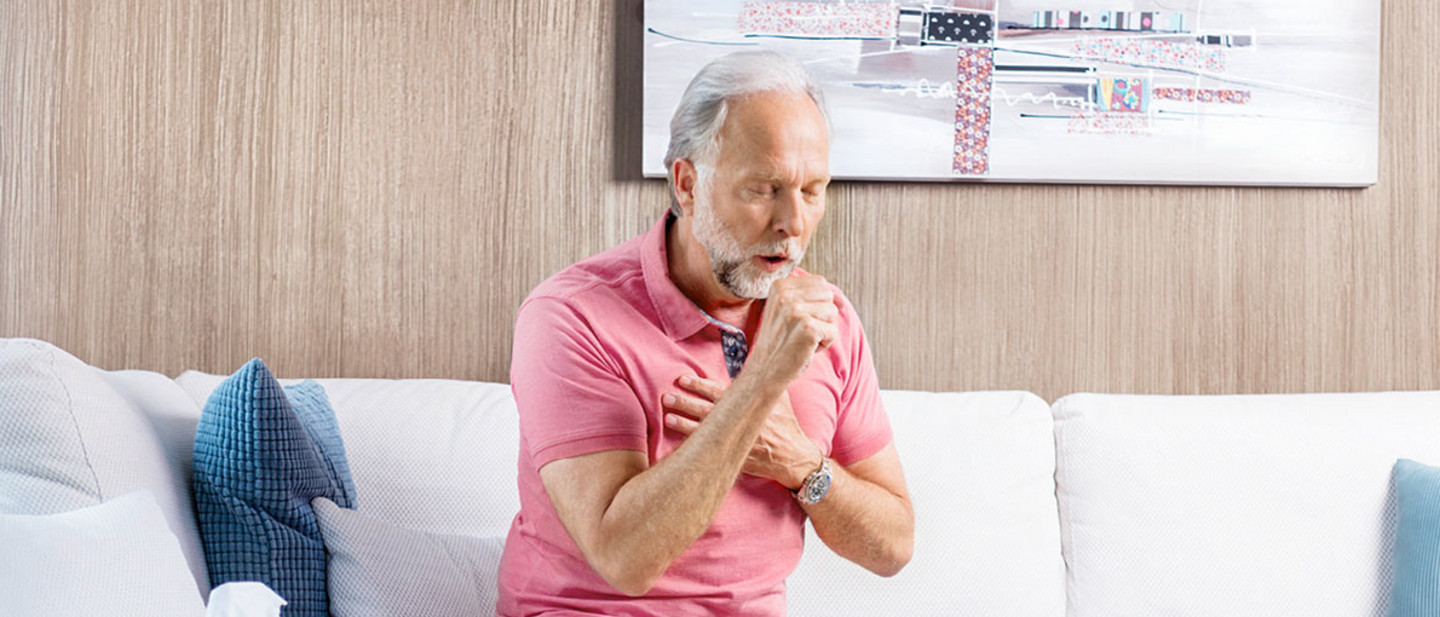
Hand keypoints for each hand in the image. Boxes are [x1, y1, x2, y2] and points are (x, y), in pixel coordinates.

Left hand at [662, 374, 823, 490]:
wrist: (795, 457)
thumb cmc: (787, 423)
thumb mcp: (779, 396)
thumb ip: (765, 379)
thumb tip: (758, 358)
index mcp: (749, 404)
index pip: (718, 392)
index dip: (699, 385)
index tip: (682, 379)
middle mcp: (740, 422)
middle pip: (707, 410)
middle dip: (685, 403)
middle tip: (667, 397)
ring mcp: (737, 442)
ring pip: (704, 431)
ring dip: (684, 424)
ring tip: (668, 417)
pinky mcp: (735, 459)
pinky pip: (710, 452)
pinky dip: (694, 448)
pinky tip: (680, 445)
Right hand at [747, 275, 840, 384]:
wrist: (765, 370)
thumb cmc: (780, 341)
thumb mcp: (786, 309)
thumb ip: (810, 296)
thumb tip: (841, 300)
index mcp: (780, 286)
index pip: (819, 282)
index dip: (820, 302)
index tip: (804, 318)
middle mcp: (785, 295)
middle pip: (828, 295)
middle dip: (822, 315)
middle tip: (801, 330)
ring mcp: (796, 311)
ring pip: (832, 312)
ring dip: (823, 329)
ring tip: (803, 339)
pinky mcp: (808, 329)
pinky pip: (833, 331)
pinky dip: (825, 343)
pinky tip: (806, 348)